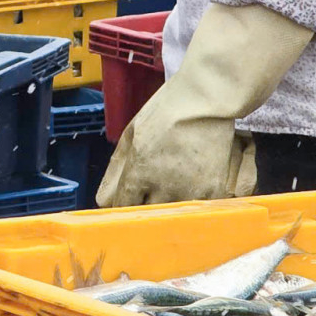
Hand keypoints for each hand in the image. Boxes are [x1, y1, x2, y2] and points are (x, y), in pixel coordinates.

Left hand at [96, 3, 312, 207]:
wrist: (208, 100)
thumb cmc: (167, 110)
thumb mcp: (132, 133)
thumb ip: (116, 169)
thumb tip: (103, 200)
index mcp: (139, 171)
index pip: (123, 207)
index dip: (123, 205)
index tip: (128, 200)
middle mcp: (163, 186)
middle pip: (146, 215)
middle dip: (144, 207)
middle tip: (149, 192)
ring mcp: (190, 191)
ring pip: (172, 215)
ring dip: (168, 206)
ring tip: (172, 185)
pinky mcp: (212, 192)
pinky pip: (197, 210)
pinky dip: (192, 202)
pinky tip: (191, 184)